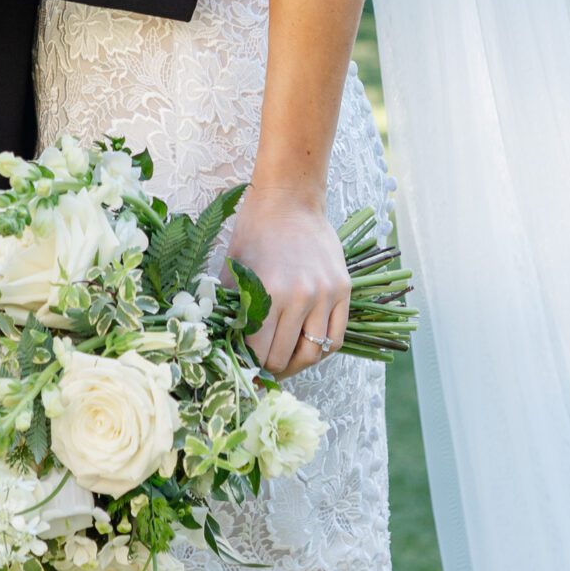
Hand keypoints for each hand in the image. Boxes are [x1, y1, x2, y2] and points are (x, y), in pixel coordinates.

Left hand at [228, 186, 349, 377]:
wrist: (290, 200)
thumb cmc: (255, 232)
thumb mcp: (234, 270)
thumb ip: (231, 310)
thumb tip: (226, 347)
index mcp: (269, 293)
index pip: (259, 351)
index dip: (248, 364)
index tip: (242, 367)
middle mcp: (301, 297)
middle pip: (284, 357)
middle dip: (269, 369)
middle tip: (260, 370)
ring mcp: (326, 295)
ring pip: (313, 353)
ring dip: (295, 364)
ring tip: (283, 362)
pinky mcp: (343, 290)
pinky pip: (335, 337)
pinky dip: (321, 350)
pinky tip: (305, 348)